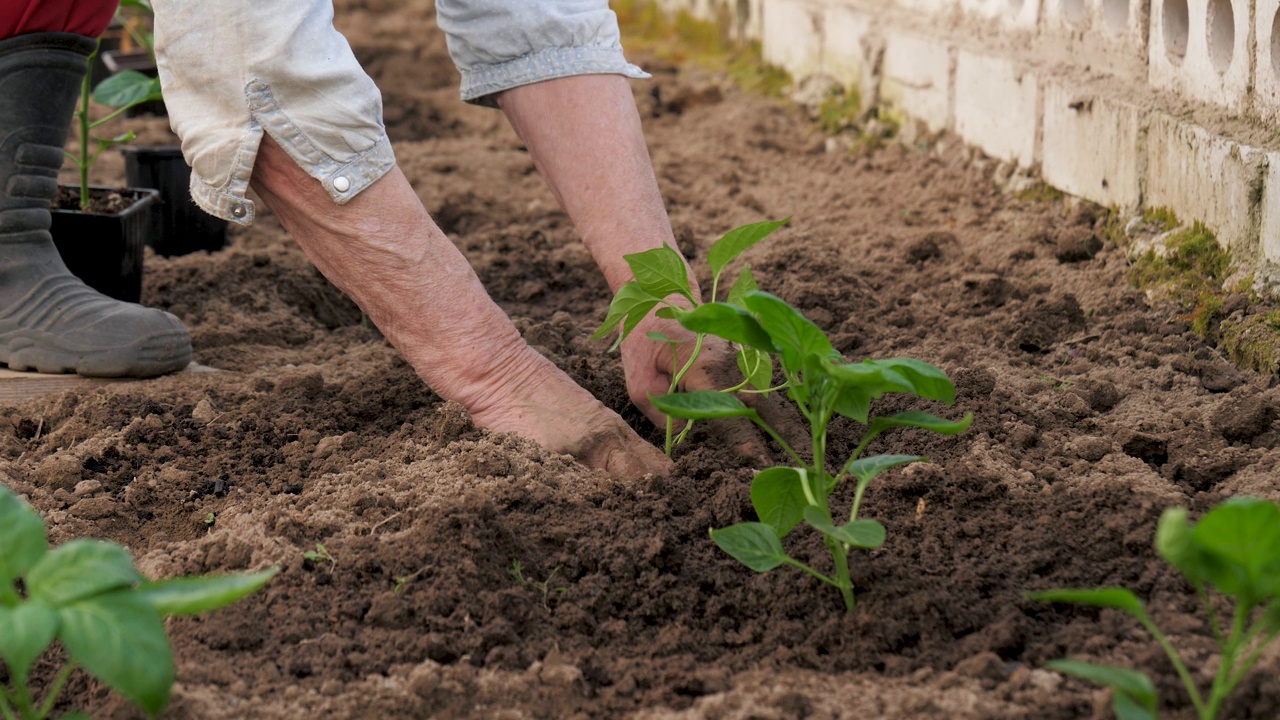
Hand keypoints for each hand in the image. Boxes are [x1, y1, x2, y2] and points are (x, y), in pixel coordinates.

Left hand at [620, 311, 802, 462]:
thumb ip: (663, 415)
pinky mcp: (743, 361)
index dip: (745, 441)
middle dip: (785, 436)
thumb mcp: (639, 382)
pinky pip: (762, 390)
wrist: (658, 301)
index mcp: (705, 370)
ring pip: (769, 398)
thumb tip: (686, 443)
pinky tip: (786, 436)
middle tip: (803, 465)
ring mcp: (742, 360)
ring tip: (803, 455)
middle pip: (764, 406)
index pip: (729, 414)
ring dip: (785, 426)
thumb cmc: (644, 341)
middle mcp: (732, 365)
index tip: (759, 464)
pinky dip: (775, 413)